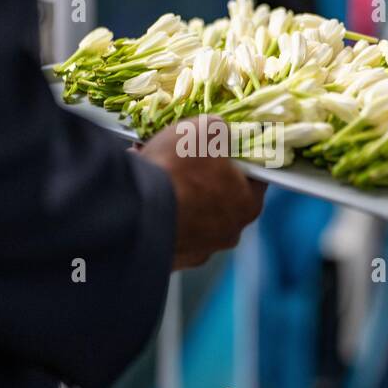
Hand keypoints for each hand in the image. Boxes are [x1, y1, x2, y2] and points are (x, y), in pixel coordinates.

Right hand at [139, 117, 265, 270]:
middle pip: (220, 196)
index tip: (217, 146)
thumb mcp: (207, 128)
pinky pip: (167, 227)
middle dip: (200, 175)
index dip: (236, 156)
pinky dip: (157, 211)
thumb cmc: (179, 168)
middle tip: (178, 156)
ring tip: (152, 169)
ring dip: (175, 192)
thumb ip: (220, 130)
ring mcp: (199, 250)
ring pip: (191, 213)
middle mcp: (228, 233)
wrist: (134, 210)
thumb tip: (218, 133)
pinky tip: (141, 191)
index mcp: (248, 203)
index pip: (253, 175)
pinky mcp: (170, 259)